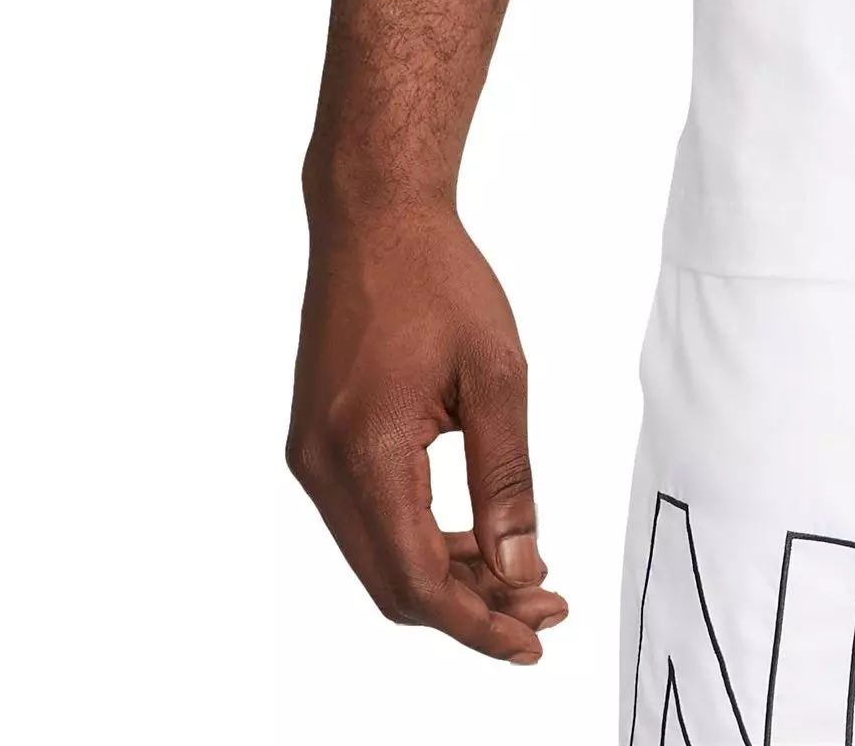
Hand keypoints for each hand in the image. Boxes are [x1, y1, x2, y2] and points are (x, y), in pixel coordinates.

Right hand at [287, 196, 570, 662]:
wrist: (374, 217)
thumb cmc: (439, 279)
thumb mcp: (495, 373)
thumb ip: (507, 478)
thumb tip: (521, 568)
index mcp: (366, 452)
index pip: (418, 580)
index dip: (478, 623)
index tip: (535, 637)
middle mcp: (322, 468)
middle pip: (393, 584)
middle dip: (470, 608)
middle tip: (543, 607)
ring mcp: (311, 458)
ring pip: (377, 558)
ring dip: (445, 578)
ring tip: (519, 576)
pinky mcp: (315, 443)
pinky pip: (365, 521)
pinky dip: (417, 541)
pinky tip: (471, 537)